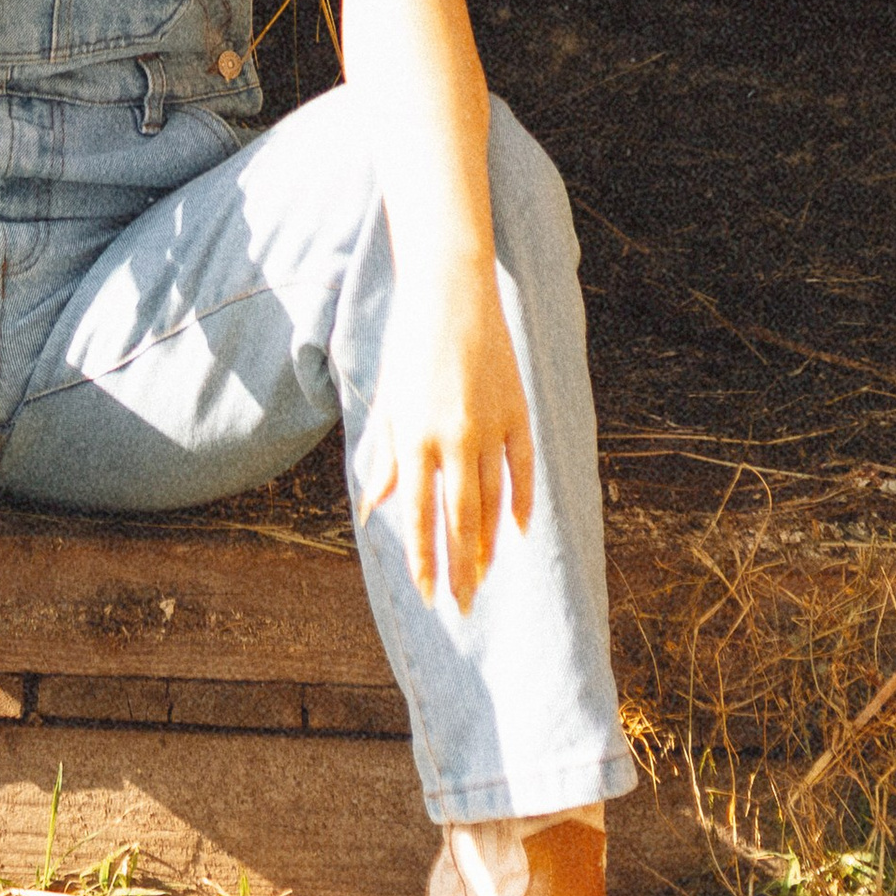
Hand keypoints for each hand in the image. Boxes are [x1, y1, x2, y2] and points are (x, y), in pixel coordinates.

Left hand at [359, 253, 535, 611]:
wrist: (450, 290)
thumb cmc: (409, 346)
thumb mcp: (389, 402)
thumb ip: (385, 458)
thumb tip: (373, 511)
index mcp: (413, 436)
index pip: (418, 516)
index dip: (424, 559)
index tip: (428, 594)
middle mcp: (451, 438)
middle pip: (459, 520)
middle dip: (459, 568)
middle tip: (461, 605)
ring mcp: (488, 425)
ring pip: (493, 501)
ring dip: (489, 544)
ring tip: (484, 575)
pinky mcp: (516, 410)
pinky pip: (522, 469)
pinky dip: (522, 502)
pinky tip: (519, 532)